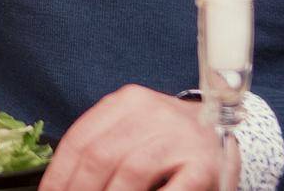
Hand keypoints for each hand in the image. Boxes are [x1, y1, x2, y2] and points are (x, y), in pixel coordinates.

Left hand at [39, 85, 237, 190]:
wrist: (223, 137)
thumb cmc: (168, 142)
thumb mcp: (132, 132)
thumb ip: (102, 149)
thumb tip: (63, 184)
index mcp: (127, 102)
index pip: (80, 139)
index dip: (59, 175)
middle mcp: (154, 111)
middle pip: (101, 155)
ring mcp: (181, 136)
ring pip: (130, 171)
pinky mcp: (204, 164)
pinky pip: (170, 190)